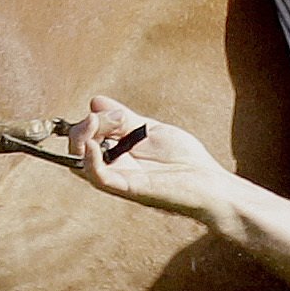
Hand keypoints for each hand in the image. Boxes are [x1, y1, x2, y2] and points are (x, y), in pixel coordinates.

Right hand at [67, 95, 238, 222]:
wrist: (212, 183)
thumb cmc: (185, 161)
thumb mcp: (151, 130)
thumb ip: (124, 118)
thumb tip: (95, 101)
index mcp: (117, 157)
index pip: (85, 140)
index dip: (90, 122)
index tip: (110, 111)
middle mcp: (114, 170)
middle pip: (77, 151)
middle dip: (83, 128)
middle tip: (109, 117)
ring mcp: (121, 181)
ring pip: (81, 166)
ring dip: (81, 140)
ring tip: (94, 123)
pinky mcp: (132, 189)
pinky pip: (101, 179)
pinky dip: (90, 162)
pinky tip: (92, 145)